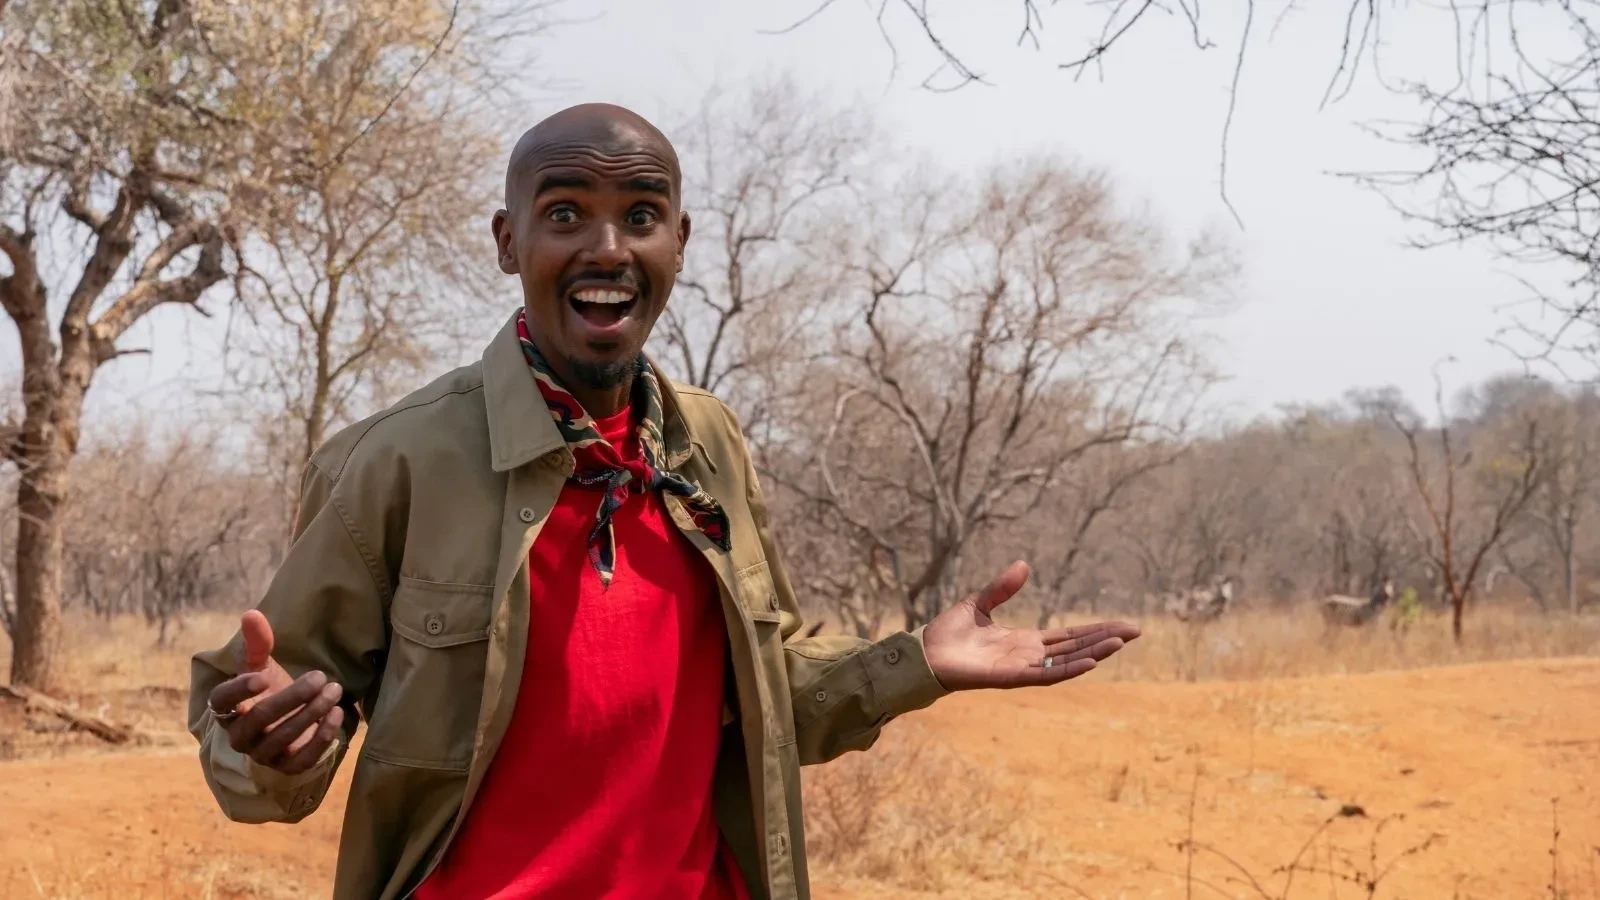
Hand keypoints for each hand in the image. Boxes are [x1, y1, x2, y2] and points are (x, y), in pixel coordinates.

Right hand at [206, 610, 343, 774]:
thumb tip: (251, 613)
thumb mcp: (262, 666)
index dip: (238, 690)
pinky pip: (301, 760)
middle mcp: (240, 736)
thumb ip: (257, 642)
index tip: (262, 676)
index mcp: (228, 708)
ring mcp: (262, 754)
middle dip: (292, 697)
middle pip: (259, 718)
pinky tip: (337, 714)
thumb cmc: (270, 689)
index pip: (221, 702)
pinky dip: (321, 738)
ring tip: (334, 690)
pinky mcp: (286, 767)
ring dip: (312, 713)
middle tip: (320, 677)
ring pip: (282, 738)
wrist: (290, 720)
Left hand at [922, 560, 1139, 690]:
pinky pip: (1045, 675)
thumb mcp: (980, 602)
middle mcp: (1029, 656)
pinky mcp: (1011, 678)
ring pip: (1067, 661)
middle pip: (1076, 647)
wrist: (925, 653)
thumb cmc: (949, 633)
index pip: (1069, 635)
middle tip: (1136, 631)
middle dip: (1105, 640)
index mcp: (1026, 640)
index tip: (1122, 625)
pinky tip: (1090, 662)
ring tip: (1121, 643)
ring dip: (1094, 653)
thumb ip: (1002, 587)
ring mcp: (1022, 668)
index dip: (1095, 630)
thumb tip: (1024, 565)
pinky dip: (1068, 669)